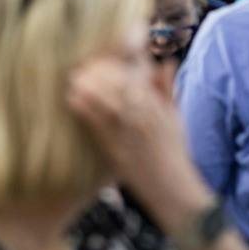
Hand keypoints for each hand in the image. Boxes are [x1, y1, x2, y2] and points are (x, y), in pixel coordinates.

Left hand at [67, 53, 211, 231]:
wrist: (173, 189)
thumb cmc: (174, 152)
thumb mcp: (175, 118)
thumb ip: (167, 89)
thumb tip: (165, 62)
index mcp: (158, 105)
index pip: (134, 74)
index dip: (114, 64)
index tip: (98, 60)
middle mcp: (145, 114)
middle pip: (117, 83)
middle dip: (97, 73)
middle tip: (79, 69)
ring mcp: (130, 131)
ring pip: (106, 100)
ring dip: (87, 87)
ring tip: (73, 81)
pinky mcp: (117, 148)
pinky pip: (97, 123)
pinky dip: (84, 108)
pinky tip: (72, 100)